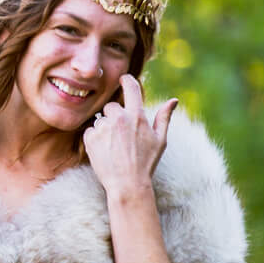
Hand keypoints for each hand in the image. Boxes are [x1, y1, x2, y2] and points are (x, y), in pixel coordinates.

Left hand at [84, 73, 175, 197]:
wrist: (127, 184)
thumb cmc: (146, 162)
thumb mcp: (160, 140)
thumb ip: (164, 117)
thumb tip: (174, 100)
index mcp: (137, 116)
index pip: (131, 87)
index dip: (126, 80)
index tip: (123, 79)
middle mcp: (119, 119)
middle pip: (111, 106)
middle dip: (115, 116)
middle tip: (122, 134)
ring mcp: (103, 128)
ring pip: (100, 120)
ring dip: (105, 128)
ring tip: (114, 146)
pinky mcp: (90, 138)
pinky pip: (90, 131)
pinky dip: (95, 138)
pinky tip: (105, 150)